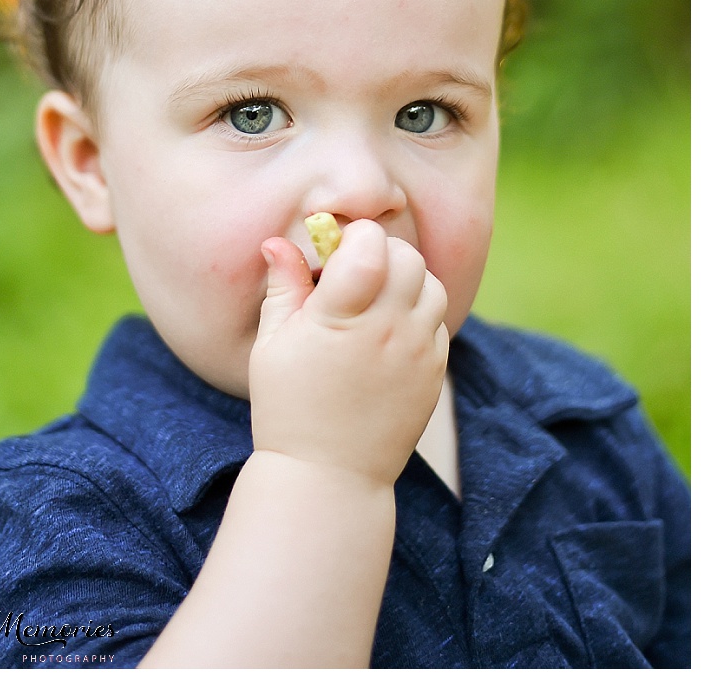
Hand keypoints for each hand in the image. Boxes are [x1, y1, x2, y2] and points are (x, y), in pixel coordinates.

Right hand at [249, 219, 448, 488]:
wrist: (329, 476)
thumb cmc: (288, 407)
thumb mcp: (272, 343)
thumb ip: (284, 285)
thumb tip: (278, 242)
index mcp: (342, 316)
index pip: (371, 245)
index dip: (356, 235)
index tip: (337, 247)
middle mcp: (388, 329)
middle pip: (408, 258)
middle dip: (383, 252)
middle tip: (357, 269)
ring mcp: (418, 352)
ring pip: (432, 285)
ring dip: (408, 279)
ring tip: (377, 296)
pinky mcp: (435, 373)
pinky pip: (439, 322)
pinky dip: (420, 314)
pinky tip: (391, 329)